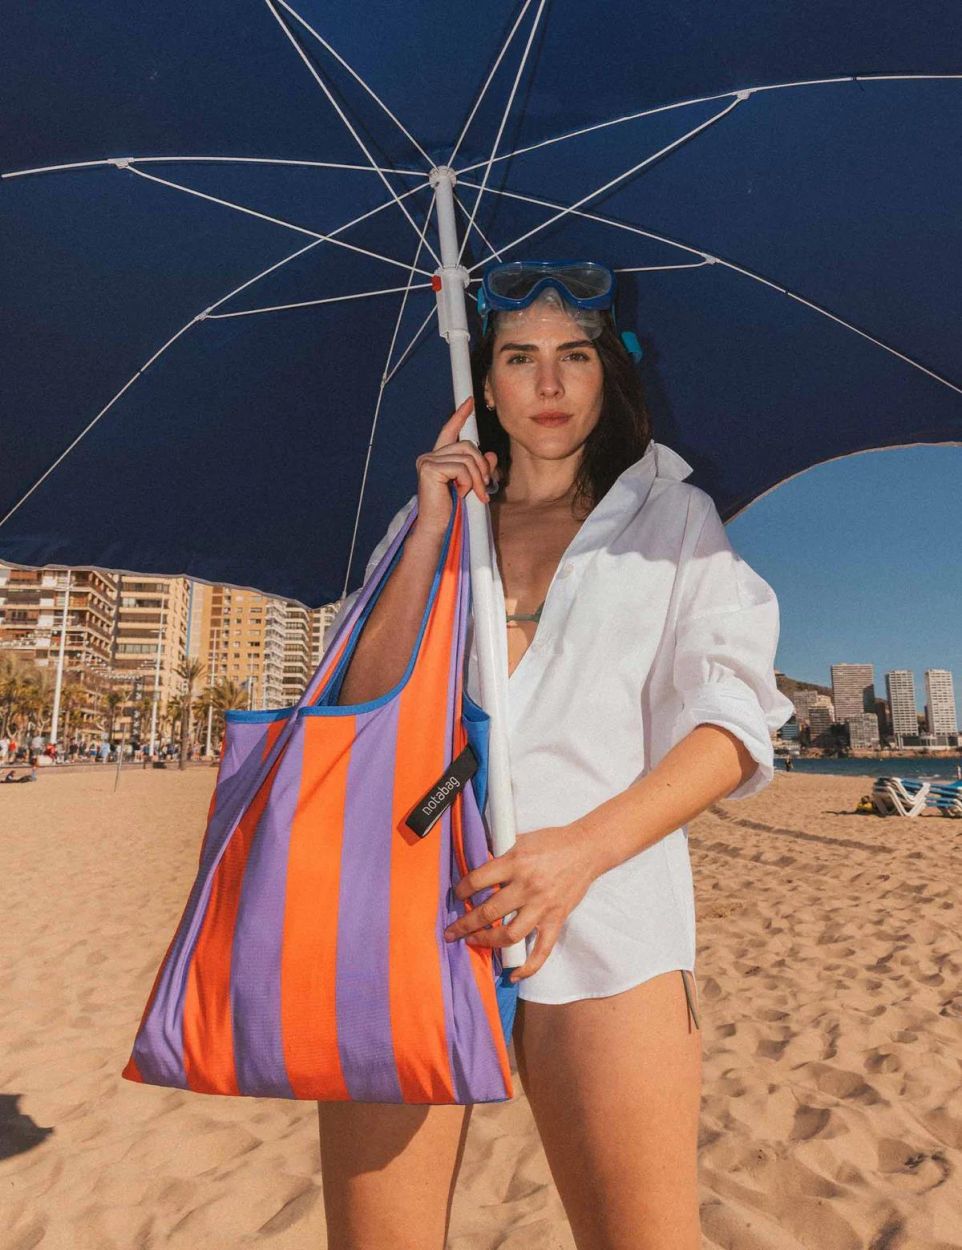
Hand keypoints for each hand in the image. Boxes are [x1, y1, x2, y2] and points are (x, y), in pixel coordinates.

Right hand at [413, 397, 498, 537]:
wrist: (439, 528)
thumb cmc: (454, 510)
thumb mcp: (472, 485)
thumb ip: (480, 469)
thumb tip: (490, 454)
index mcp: (437, 459)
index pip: (450, 431)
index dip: (460, 416)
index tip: (470, 401)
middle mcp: (429, 457)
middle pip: (467, 445)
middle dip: (482, 466)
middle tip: (485, 486)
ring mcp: (427, 462)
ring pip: (467, 457)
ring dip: (478, 477)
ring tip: (477, 494)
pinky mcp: (430, 469)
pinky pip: (462, 467)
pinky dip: (469, 481)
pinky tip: (462, 493)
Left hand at [442, 824, 602, 982]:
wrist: (586, 849)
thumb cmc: (553, 841)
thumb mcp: (521, 839)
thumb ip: (500, 852)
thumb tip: (477, 861)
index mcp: (516, 863)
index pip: (478, 881)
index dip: (462, 890)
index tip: (457, 895)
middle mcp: (527, 887)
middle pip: (488, 912)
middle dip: (464, 924)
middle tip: (451, 931)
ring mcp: (542, 906)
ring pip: (509, 935)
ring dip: (487, 942)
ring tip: (473, 942)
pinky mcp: (556, 919)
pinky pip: (541, 950)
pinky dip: (528, 966)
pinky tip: (513, 974)